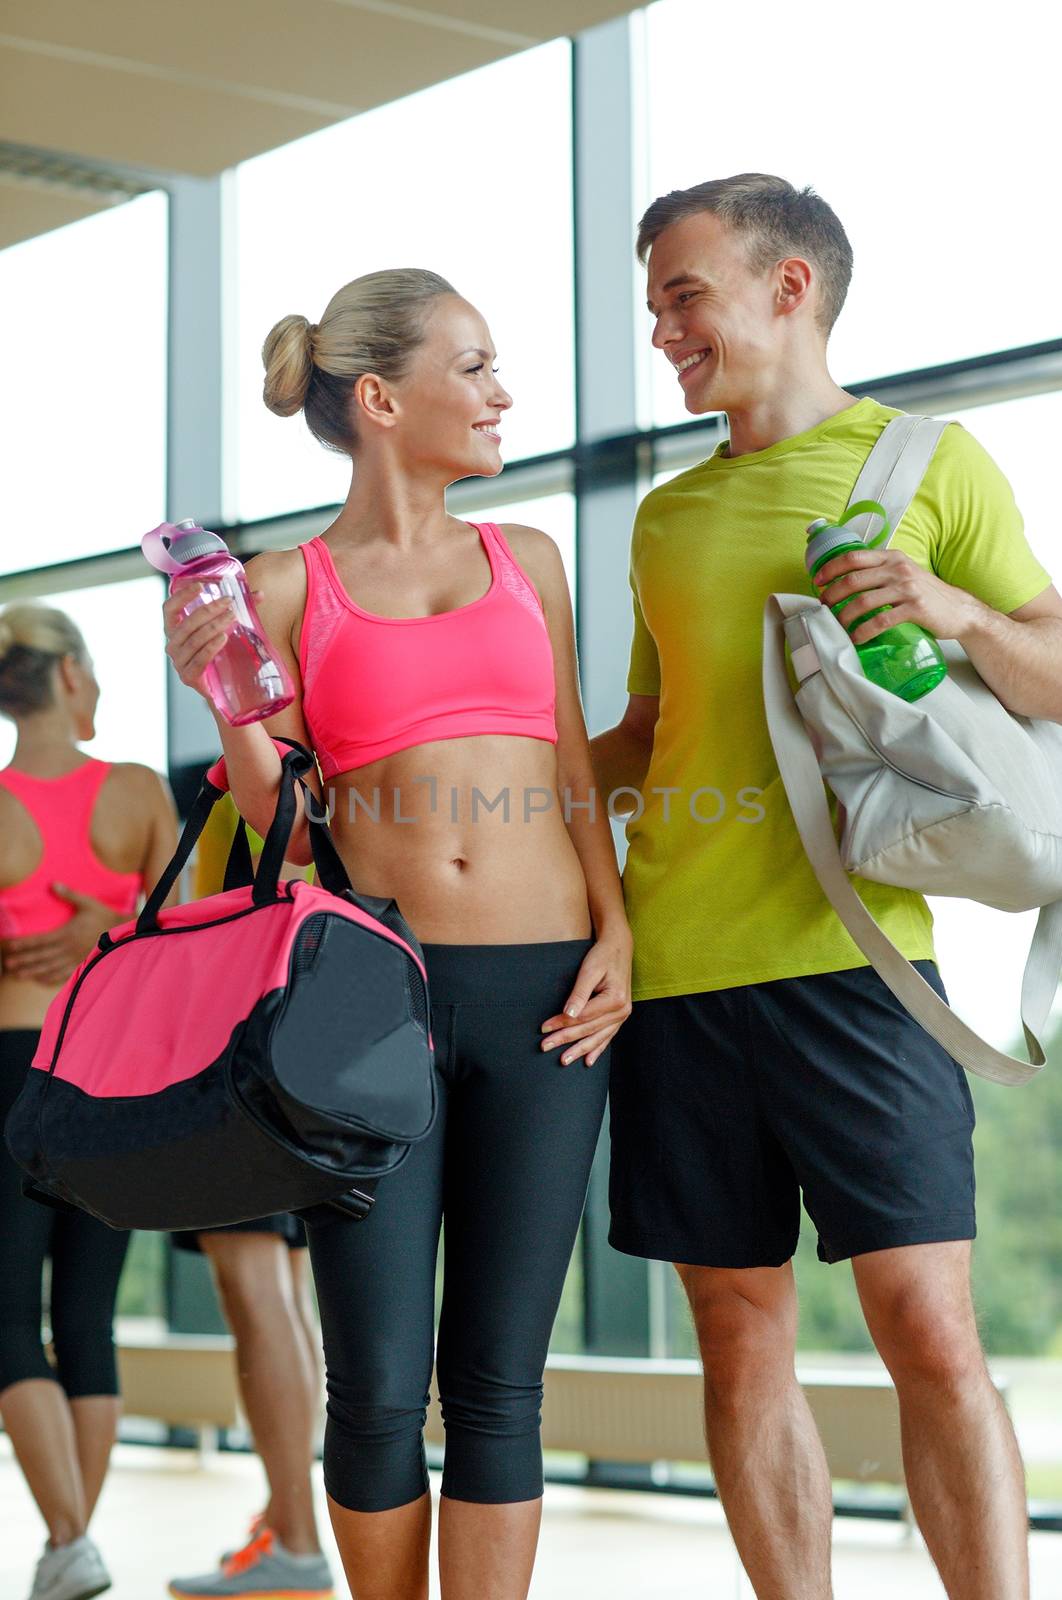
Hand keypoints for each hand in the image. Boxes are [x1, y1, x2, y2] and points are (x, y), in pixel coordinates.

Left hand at [0, 885, 125, 985]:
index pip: (40, 940)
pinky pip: (63, 974)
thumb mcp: (87, 902)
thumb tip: (53, 884)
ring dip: (33, 971)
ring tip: (19, 975)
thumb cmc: (104, 915)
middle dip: (24, 960)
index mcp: (67, 933)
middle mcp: (68, 948)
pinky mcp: (81, 964)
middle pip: (41, 956)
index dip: (24, 943)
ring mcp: (74, 958)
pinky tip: (40, 979)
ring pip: (49, 967)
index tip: (10, 946)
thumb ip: (69, 894)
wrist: (123, 932)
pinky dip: (50, 978)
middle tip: (8, 964)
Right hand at [163, 580, 234, 695]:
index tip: (200, 586)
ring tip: (232, 617)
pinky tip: (223, 638)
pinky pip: (199, 660)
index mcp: (175, 629)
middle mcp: (173, 644)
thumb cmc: (220, 652)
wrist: (223, 687)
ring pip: (194, 641)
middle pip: (186, 624)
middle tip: (229, 602)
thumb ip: (239, 610)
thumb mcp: (225, 628)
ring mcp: (179, 662)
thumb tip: (259, 594)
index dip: (182, 596)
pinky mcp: (188, 677)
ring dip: (213, 626)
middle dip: (209, 610)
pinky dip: (211, 647)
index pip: (169, 608)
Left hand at [540, 926, 632, 1067]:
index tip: (544, 1029)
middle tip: (545, 1047)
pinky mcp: (620, 1016)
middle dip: (565, 1039)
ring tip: (564, 1060)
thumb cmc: (602, 956)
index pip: (583, 1017)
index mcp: (615, 999)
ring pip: (598, 1037)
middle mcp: (622, 1011)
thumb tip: (568, 1014)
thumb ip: (579, 993)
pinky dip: (597, 1049)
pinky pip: (607, 1037)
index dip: (562, 1023)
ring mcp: (623, 1015)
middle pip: (588, 1029)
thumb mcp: (589, 970)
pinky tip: (588, 1061)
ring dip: (580, 1049)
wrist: (619, 947)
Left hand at [813, 548, 981, 643]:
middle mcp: (898, 569)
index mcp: (892, 557)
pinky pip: (881, 621)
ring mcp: (907, 588)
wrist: (959, 610)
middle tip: (824, 609)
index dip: (831, 568)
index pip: (853, 557)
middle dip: (832, 596)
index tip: (817, 582)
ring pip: (863, 601)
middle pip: (853, 580)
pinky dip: (863, 631)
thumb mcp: (904, 573)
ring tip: (837, 626)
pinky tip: (856, 638)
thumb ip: (881, 572)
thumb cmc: (926, 594)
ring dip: (844, 616)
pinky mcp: (915, 608)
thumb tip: (846, 580)